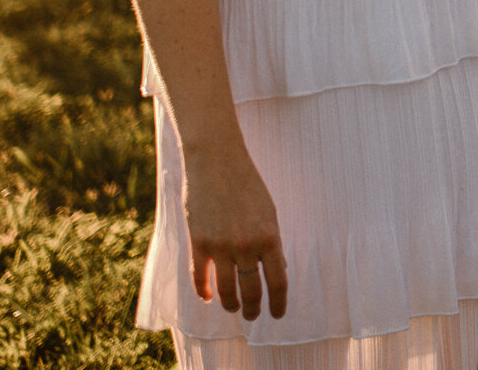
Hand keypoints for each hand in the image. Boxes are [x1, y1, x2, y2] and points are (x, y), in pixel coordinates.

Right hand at [183, 143, 288, 319]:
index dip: (279, 302)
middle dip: (253, 309)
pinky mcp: (198, 242)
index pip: (279, 281)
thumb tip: (279, 270)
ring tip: (233, 308)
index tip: (277, 314)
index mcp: (270, 236)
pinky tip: (208, 297)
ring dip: (231, 305)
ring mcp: (221, 245)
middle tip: (252, 316)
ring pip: (226, 291)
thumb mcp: (269, 212)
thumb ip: (272, 242)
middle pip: (252, 291)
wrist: (217, 161)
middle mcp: (247, 245)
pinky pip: (199, 278)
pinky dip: (204, 292)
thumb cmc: (247, 185)